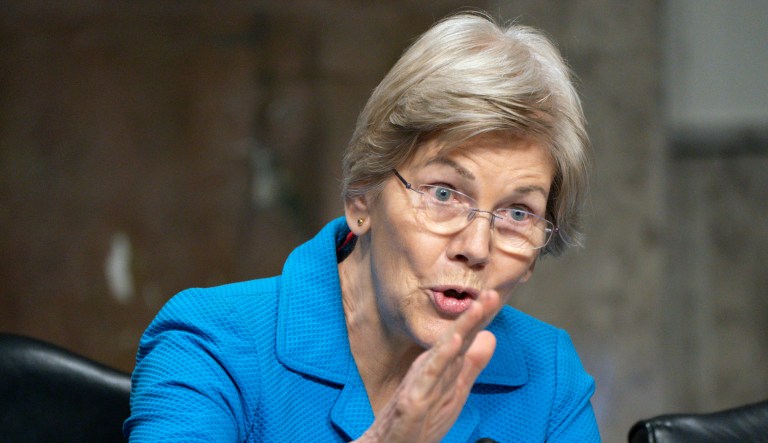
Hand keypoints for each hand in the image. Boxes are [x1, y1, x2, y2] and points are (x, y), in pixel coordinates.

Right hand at [357, 289, 500, 442]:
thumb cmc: (418, 422)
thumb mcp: (453, 391)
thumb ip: (470, 365)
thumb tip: (489, 337)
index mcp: (441, 367)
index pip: (464, 339)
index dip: (478, 318)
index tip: (492, 296)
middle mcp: (430, 370)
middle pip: (455, 339)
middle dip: (472, 316)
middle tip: (489, 294)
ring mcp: (420, 384)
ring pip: (443, 352)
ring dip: (460, 329)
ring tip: (476, 310)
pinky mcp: (412, 401)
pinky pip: (428, 377)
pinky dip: (441, 358)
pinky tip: (454, 343)